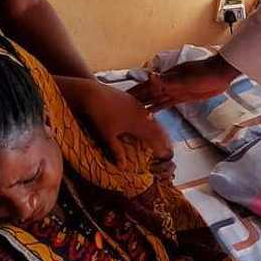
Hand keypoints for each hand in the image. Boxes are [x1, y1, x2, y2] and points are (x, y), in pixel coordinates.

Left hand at [58, 77, 173, 167]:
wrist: (93, 93)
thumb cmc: (99, 117)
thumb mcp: (107, 136)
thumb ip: (116, 150)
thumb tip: (123, 167)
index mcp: (136, 124)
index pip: (153, 137)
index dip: (160, 146)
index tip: (164, 154)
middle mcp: (140, 114)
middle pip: (156, 127)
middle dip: (162, 137)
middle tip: (168, 146)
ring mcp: (136, 104)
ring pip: (151, 118)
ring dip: (157, 127)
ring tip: (160, 134)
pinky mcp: (130, 98)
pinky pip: (144, 110)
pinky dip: (148, 118)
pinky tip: (147, 119)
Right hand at [129, 56, 240, 111]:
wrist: (220, 74)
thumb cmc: (203, 73)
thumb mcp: (185, 78)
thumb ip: (167, 81)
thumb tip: (150, 76)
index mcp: (166, 79)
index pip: (146, 86)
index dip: (135, 91)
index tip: (121, 97)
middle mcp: (168, 85)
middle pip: (149, 93)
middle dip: (136, 99)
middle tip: (121, 107)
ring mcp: (175, 91)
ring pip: (156, 99)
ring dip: (145, 105)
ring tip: (133, 113)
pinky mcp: (183, 97)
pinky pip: (167, 103)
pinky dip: (158, 107)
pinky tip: (152, 111)